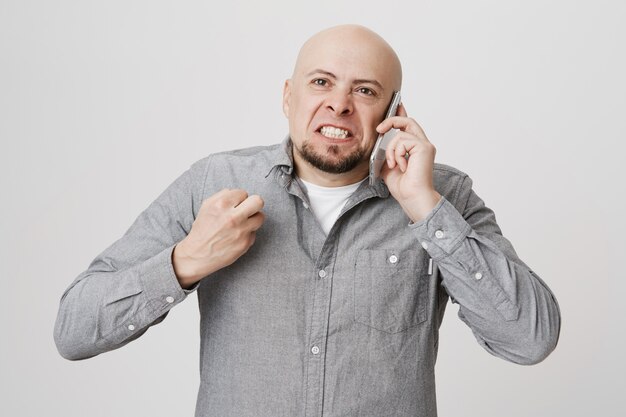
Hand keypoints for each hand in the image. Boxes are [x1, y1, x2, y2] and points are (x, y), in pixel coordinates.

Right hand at [172, 189, 264, 287]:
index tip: (234, 205)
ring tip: (243, 223)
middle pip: (258, 201)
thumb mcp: (206, 207)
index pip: (243, 193)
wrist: (198, 255)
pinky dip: (247, 233)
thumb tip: (238, 194)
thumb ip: (222, 195)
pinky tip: (237, 236)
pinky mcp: (245, 243)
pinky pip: (254, 232)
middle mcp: (232, 217)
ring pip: (261, 217)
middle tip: (247, 210)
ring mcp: (241, 231)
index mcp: (221, 205)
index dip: (239, 199)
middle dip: (253, 204)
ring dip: (253, 219)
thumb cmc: (202, 229)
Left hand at [378, 104, 440, 221]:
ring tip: (393, 164)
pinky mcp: (424, 148)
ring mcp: (425, 145)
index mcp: (415, 148)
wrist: (412, 197)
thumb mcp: (388, 166)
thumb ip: (386, 153)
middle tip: (379, 129)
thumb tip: (378, 142)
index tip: (396, 105)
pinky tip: (401, 165)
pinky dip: (397, 153)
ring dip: (391, 149)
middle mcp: (422, 145)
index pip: (408, 126)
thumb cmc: (403, 186)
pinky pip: (403, 140)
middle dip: (392, 120)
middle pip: (408, 121)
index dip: (401, 114)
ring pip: (401, 133)